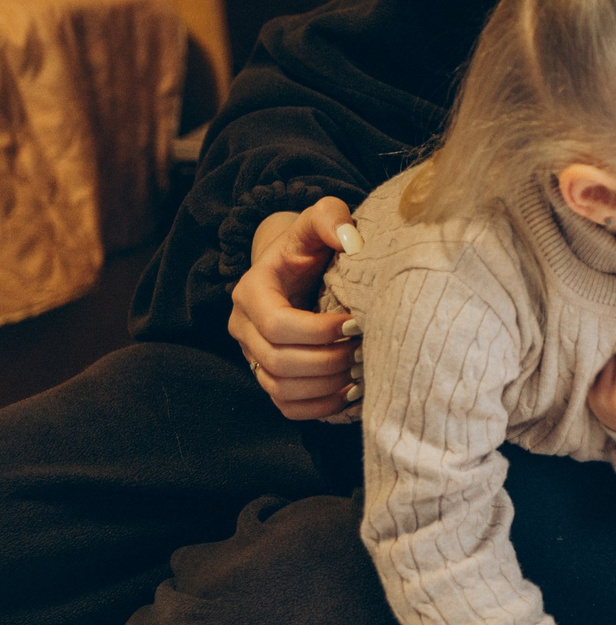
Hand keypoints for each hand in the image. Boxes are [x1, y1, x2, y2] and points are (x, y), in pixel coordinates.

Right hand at [230, 197, 361, 418]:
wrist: (296, 267)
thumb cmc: (311, 244)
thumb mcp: (318, 220)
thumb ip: (331, 218)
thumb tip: (350, 240)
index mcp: (252, 292)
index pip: (278, 325)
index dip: (319, 331)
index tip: (356, 321)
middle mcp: (243, 328)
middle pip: (279, 362)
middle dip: (327, 360)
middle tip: (364, 349)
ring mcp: (252, 355)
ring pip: (280, 388)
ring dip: (325, 386)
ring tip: (361, 370)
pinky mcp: (268, 375)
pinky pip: (286, 406)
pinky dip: (319, 407)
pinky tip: (351, 393)